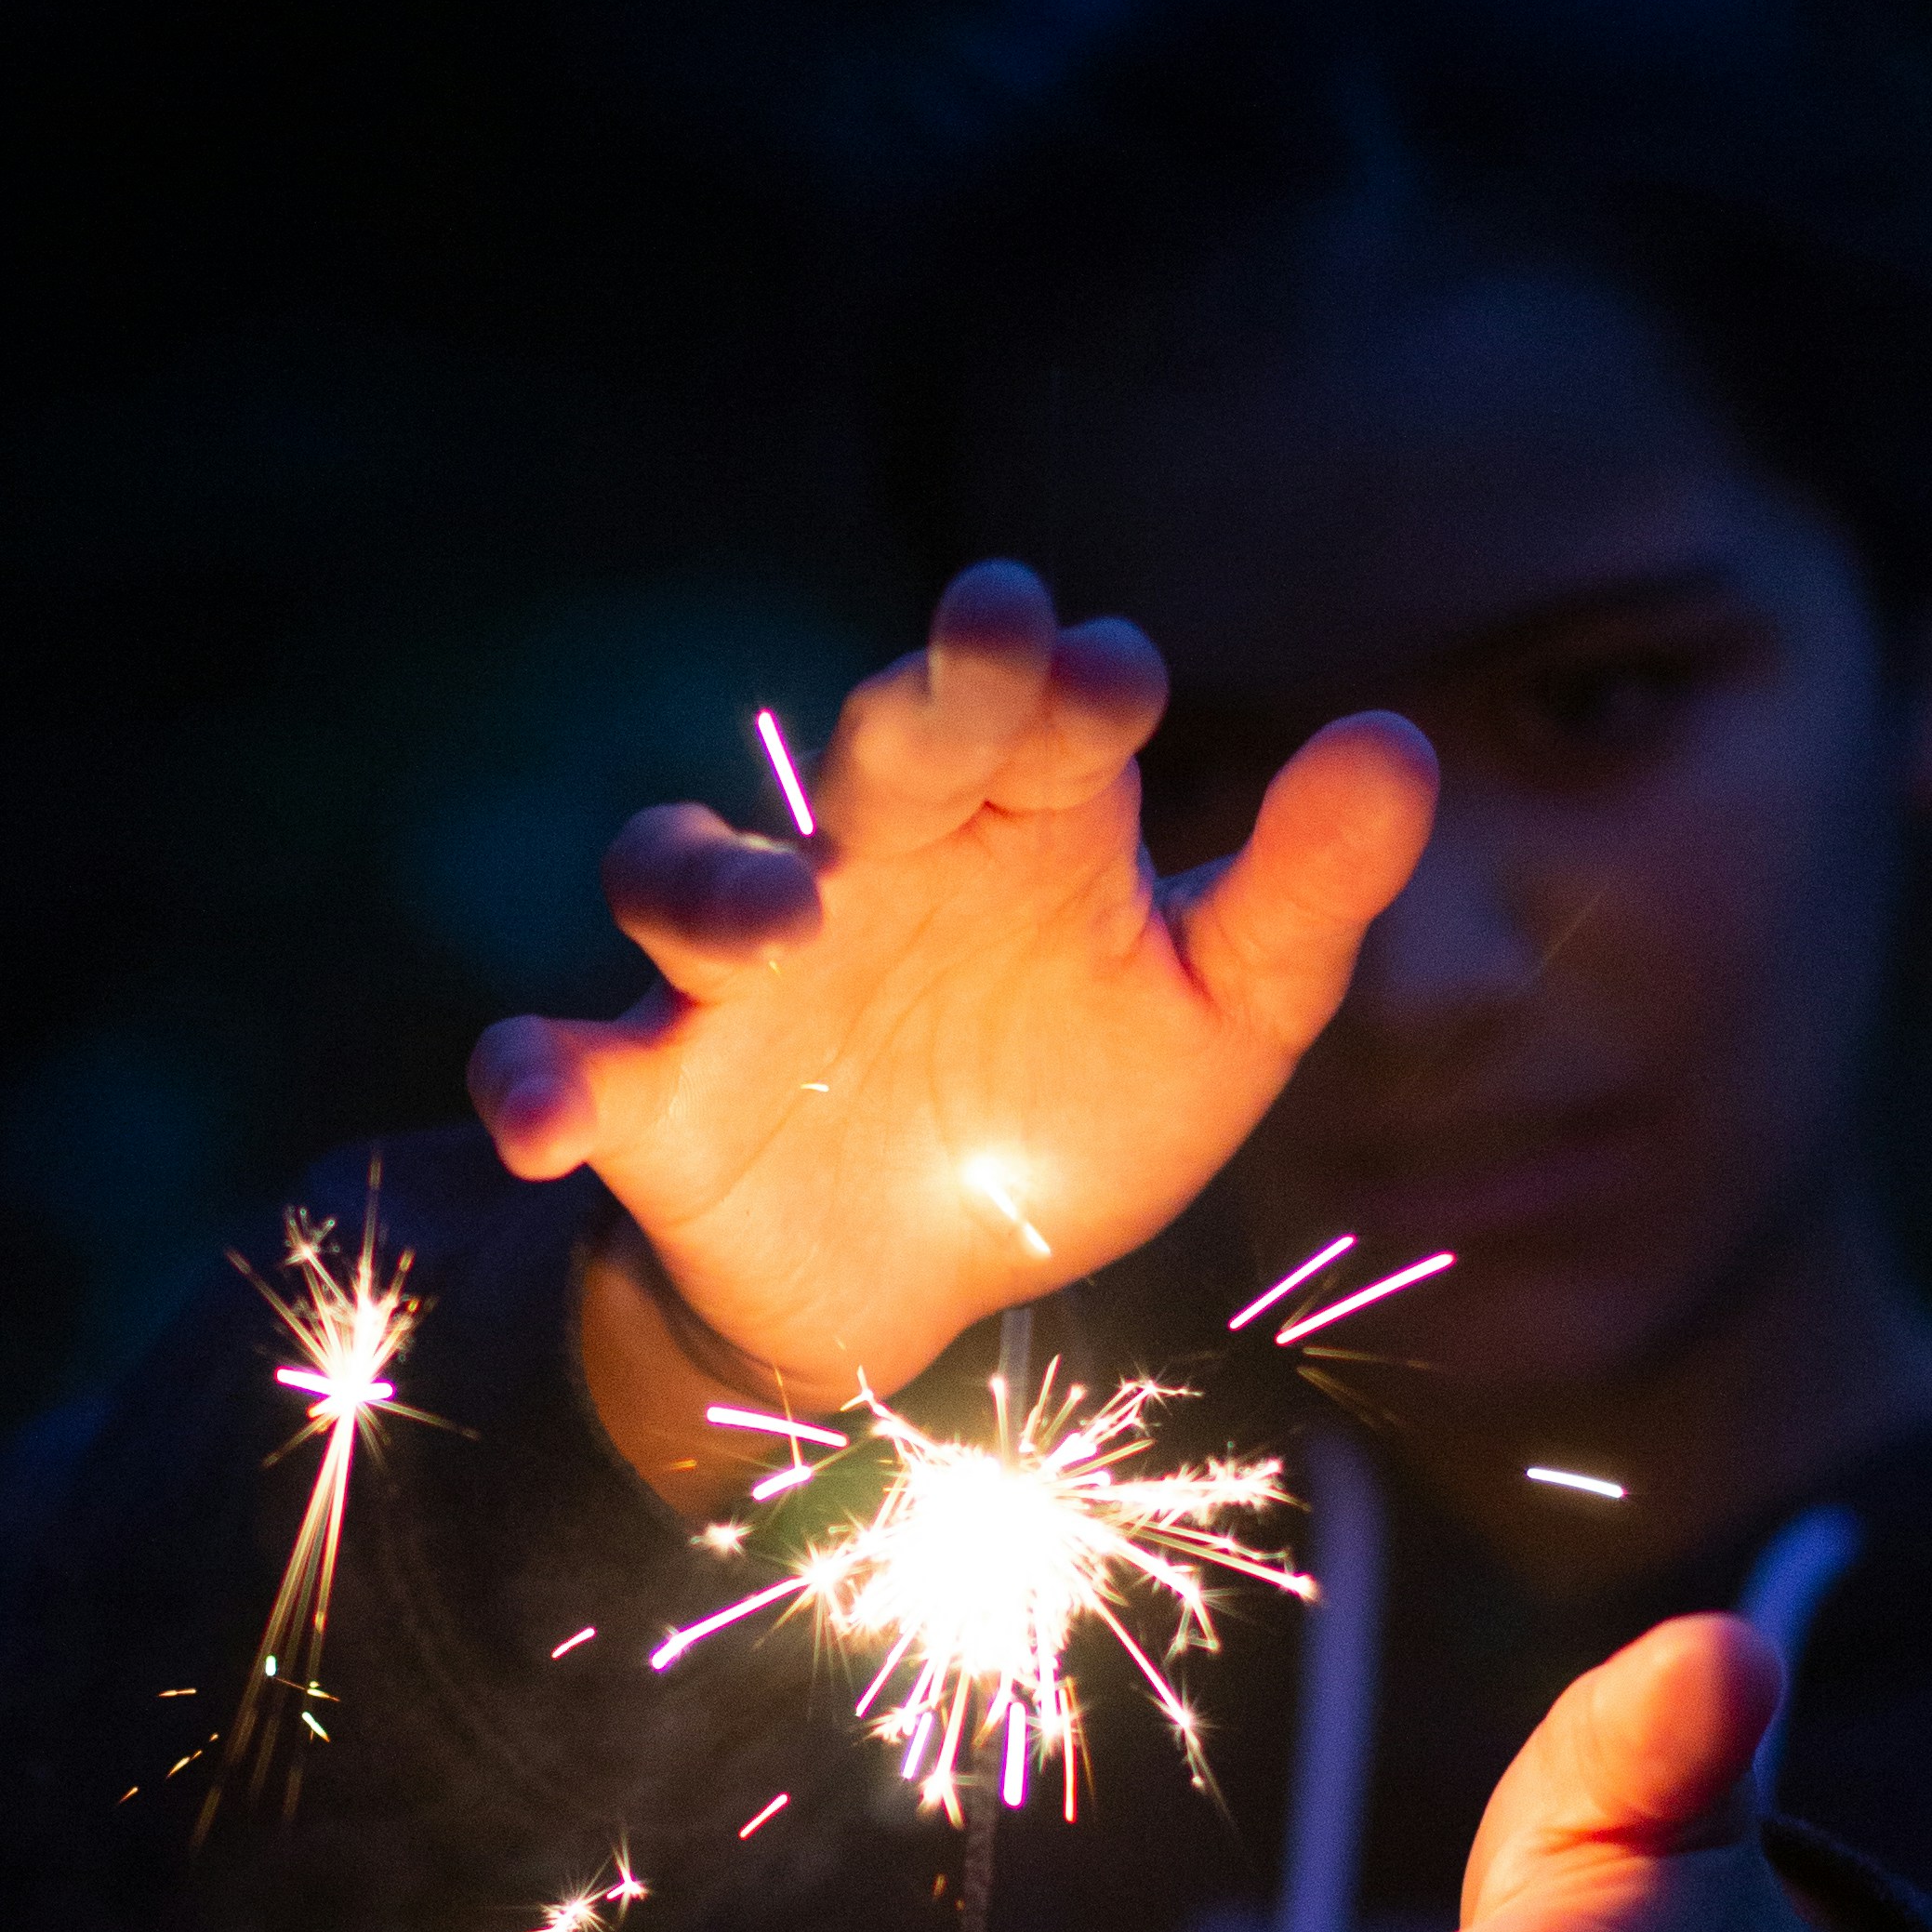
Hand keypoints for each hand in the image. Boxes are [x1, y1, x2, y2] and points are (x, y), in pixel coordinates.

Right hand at [466, 560, 1435, 1447]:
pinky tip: (548, 1122)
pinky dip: (534, 1081)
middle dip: (924, 692)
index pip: (1044, 712)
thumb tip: (1398, 742)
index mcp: (1014, 824)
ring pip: (679, 868)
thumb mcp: (1216, 1021)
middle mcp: (867, 861)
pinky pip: (551, 1060)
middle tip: (984, 646)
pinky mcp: (645, 1091)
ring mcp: (738, 974)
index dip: (1073, 682)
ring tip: (784, 927)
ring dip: (717, 882)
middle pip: (875, 745)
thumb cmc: (1062, 1112)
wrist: (919, 1286)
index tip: (1110, 678)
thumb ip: (1298, 897)